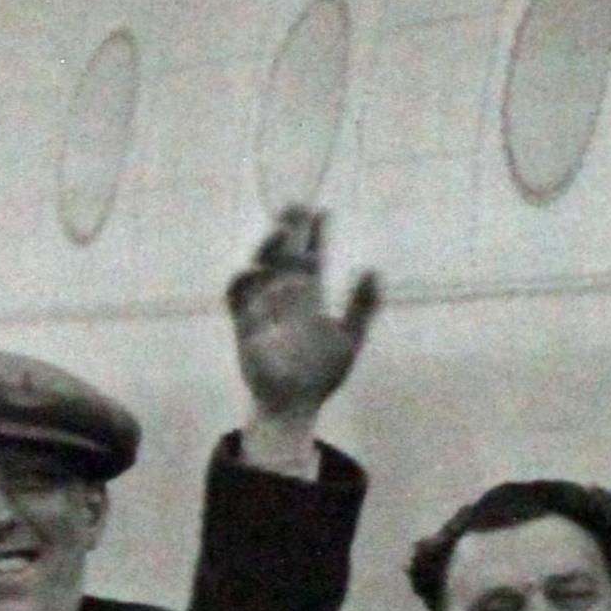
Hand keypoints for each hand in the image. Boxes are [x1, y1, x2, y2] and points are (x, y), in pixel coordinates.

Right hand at [227, 206, 379, 425]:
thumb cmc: (323, 371)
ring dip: (268, 249)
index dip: (316, 234)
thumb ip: (363, 305)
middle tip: (297, 207)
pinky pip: (237, 299)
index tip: (323, 212)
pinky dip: (242, 285)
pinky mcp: (243, 326)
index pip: (312, 255)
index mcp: (309, 294)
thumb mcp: (350, 336)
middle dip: (289, 229)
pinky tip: (253, 272)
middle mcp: (283, 295)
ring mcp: (262, 308)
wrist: (295, 403)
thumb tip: (373, 269)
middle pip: (283, 254)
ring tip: (281, 232)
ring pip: (260, 269)